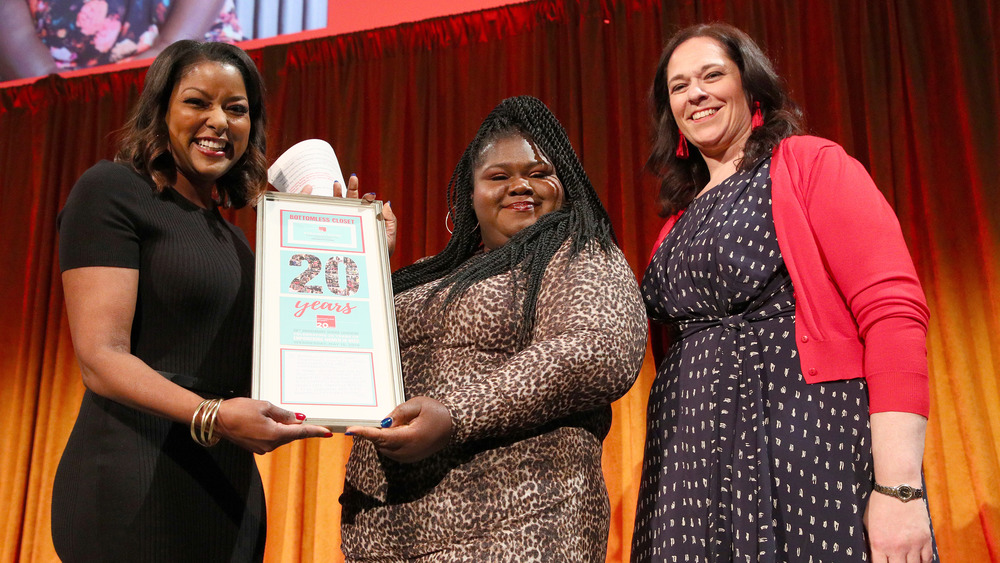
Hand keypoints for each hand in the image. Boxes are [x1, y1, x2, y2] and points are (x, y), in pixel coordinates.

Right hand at [214, 397, 331, 453]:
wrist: (216, 420)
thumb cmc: (238, 410)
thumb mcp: (264, 406)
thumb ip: (283, 414)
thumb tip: (298, 419)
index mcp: (274, 434)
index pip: (301, 432)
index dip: (315, 431)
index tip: (328, 432)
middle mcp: (270, 445)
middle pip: (291, 435)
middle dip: (297, 426)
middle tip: (303, 417)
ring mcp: (262, 448)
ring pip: (281, 437)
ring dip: (284, 428)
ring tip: (272, 414)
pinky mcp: (256, 448)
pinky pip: (272, 439)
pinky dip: (275, 431)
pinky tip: (268, 422)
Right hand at [332, 175, 396, 255]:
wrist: (367, 269)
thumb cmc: (380, 255)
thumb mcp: (389, 238)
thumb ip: (390, 221)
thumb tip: (387, 203)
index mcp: (370, 218)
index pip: (368, 204)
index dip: (368, 198)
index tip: (369, 196)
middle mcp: (357, 218)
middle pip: (354, 200)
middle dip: (353, 188)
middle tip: (353, 178)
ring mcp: (345, 221)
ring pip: (342, 204)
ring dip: (339, 192)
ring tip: (337, 183)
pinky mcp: (336, 227)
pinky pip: (331, 214)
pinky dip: (329, 204)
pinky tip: (327, 199)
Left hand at [345, 396, 452, 462]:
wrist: (454, 426)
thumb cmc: (437, 412)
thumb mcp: (419, 404)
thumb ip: (399, 412)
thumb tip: (382, 423)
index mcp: (411, 438)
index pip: (382, 436)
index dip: (364, 433)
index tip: (350, 430)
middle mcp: (408, 452)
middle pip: (380, 442)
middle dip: (377, 431)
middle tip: (390, 417)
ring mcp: (408, 458)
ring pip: (384, 447)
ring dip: (384, 436)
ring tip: (403, 423)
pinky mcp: (408, 459)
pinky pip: (391, 450)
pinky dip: (389, 441)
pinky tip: (402, 430)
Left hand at [864, 490, 933, 561]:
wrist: (898, 489)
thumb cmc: (880, 504)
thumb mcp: (868, 523)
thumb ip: (872, 541)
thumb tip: (874, 554)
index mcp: (878, 543)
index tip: (883, 562)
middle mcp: (896, 547)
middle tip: (896, 561)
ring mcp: (913, 544)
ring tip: (906, 561)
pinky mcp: (925, 538)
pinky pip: (927, 558)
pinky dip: (923, 561)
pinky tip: (918, 560)